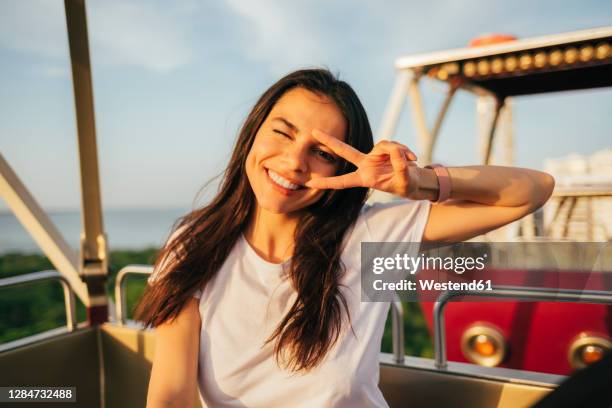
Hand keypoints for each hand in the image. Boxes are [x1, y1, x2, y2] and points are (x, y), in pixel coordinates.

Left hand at [304, 129, 420, 197]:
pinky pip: (393, 144)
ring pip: (384, 145)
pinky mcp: (384, 149)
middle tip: (313, 131)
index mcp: (365, 178)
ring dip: (400, 152)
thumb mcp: (405, 180)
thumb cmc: (406, 185)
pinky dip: (404, 150)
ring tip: (411, 161)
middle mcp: (366, 165)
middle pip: (345, 151)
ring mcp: (374, 155)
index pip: (343, 181)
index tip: (310, 183)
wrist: (414, 181)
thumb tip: (395, 151)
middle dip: (330, 141)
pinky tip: (412, 158)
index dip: (328, 182)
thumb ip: (400, 167)